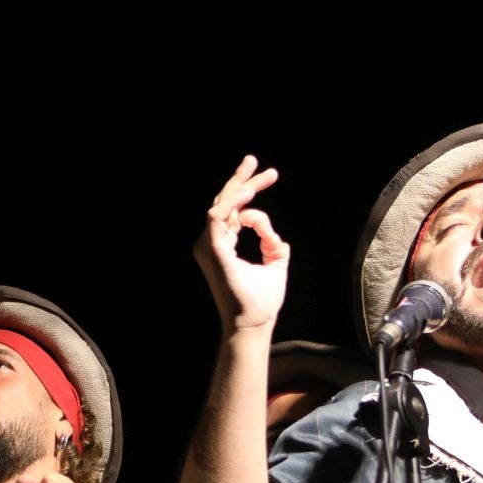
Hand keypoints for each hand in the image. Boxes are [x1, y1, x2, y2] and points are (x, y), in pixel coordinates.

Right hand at [195, 155, 289, 331]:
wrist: (252, 323)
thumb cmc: (261, 301)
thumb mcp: (274, 263)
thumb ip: (271, 242)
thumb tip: (263, 224)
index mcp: (221, 247)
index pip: (232, 214)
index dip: (254, 203)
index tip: (272, 217)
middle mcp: (210, 244)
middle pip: (224, 204)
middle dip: (241, 181)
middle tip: (254, 160)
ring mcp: (209, 246)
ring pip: (222, 205)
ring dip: (241, 186)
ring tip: (262, 172)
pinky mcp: (213, 250)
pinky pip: (218, 216)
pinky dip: (233, 202)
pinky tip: (250, 190)